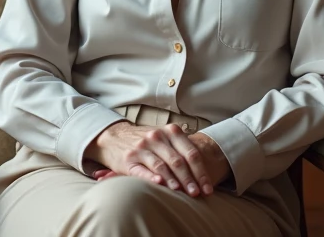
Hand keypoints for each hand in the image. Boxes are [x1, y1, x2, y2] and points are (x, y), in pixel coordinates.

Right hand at [84, 122, 223, 195]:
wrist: (115, 135)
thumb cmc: (147, 140)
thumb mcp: (165, 136)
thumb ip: (181, 147)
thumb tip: (204, 169)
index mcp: (170, 131)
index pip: (191, 153)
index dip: (201, 171)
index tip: (208, 187)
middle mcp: (157, 136)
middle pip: (178, 161)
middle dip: (190, 179)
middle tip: (197, 193)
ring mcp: (142, 147)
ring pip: (162, 165)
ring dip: (174, 181)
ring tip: (183, 193)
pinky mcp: (128, 158)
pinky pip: (142, 170)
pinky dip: (152, 177)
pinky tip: (161, 184)